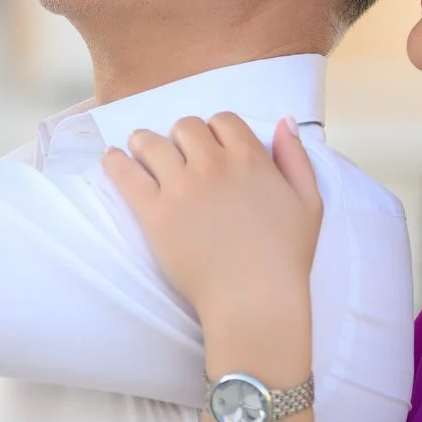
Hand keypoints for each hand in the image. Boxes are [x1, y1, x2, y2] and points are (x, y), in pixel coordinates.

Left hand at [104, 115, 320, 334]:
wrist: (255, 300)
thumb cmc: (286, 258)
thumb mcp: (309, 203)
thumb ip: (296, 158)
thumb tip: (283, 121)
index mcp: (250, 159)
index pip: (222, 121)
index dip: (216, 132)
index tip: (210, 149)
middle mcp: (213, 165)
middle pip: (185, 127)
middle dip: (183, 138)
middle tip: (179, 157)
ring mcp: (180, 187)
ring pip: (151, 142)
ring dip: (146, 143)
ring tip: (141, 152)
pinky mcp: (154, 212)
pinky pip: (126, 174)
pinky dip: (115, 162)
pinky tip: (112, 159)